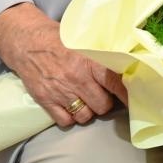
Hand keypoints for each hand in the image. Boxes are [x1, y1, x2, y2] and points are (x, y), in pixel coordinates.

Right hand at [0, 3, 127, 128]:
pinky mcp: (46, 101)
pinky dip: (70, 117)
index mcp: (89, 62)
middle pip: (102, 105)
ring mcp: (61, 92)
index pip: (115, 83)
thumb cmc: (59, 40)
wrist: (27, 42)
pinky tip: (70, 106)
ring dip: (88, 111)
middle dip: (104, 103)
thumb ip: (102, 55)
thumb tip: (127, 64)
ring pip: (85, 116)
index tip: (135, 101)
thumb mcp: (84, 41)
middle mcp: (76, 78)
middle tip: (101, 95)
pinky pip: (66, 121)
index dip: (127, 95)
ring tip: (85, 100)